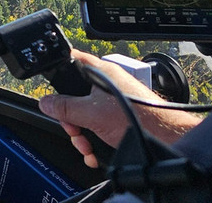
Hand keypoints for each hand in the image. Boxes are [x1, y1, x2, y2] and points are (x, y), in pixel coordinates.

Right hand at [38, 50, 200, 168]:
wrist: (166, 137)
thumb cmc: (138, 117)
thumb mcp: (91, 114)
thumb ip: (65, 107)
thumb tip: (45, 102)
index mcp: (98, 71)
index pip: (70, 60)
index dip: (57, 73)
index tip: (51, 90)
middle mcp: (105, 82)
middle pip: (74, 95)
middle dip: (71, 118)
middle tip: (74, 129)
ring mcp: (113, 99)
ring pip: (85, 113)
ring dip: (82, 133)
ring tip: (86, 145)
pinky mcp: (119, 115)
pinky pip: (98, 123)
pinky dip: (94, 138)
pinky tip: (95, 151)